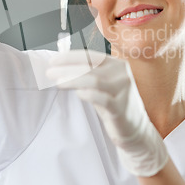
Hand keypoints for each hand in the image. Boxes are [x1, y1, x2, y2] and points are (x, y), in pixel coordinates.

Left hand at [46, 50, 168, 176]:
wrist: (135, 128)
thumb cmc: (113, 103)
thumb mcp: (102, 85)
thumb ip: (87, 74)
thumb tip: (59, 67)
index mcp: (117, 64)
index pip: (91, 55)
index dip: (70, 57)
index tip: (53, 60)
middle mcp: (122, 74)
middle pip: (90, 67)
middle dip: (66, 68)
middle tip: (49, 72)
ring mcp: (123, 91)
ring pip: (95, 80)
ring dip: (73, 80)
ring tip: (58, 82)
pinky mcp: (121, 108)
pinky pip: (102, 99)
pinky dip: (88, 94)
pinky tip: (78, 94)